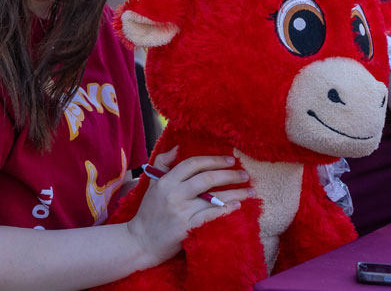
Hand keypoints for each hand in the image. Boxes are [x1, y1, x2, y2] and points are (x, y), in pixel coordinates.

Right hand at [125, 146, 252, 266]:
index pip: (193, 164)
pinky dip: (226, 210)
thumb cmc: (149, 212)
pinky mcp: (187, 228)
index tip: (230, 160)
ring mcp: (181, 211)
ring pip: (213, 198)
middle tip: (245, 174)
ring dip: (235, 193)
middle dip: (230, 175)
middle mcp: (174, 193)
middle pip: (207, 178)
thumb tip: (178, 147)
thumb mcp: (152, 184)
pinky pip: (211, 216)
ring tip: (250, 191)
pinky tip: (238, 206)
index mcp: (166, 181)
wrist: (140, 242)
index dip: (213, 160)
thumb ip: (163, 163)